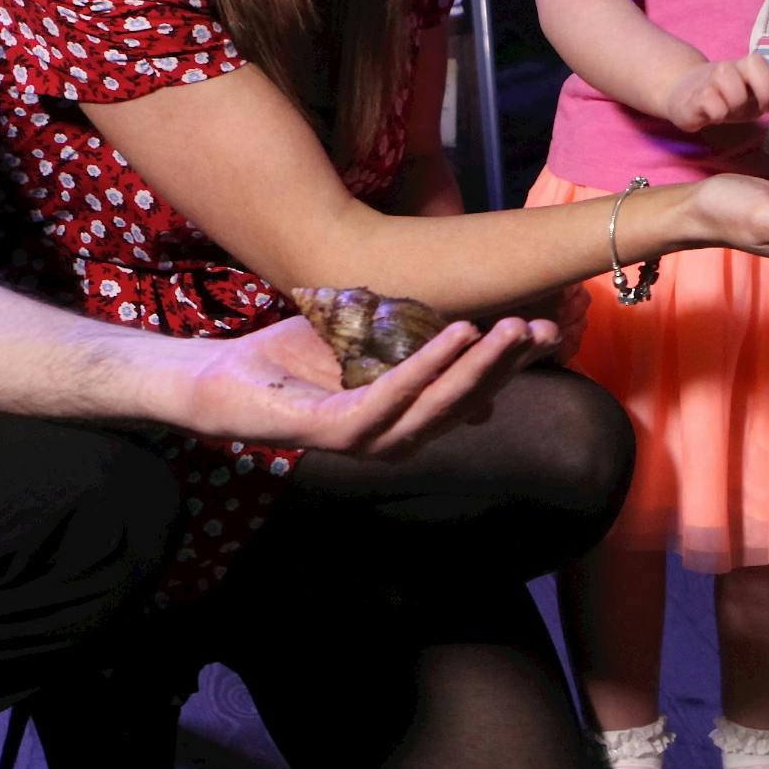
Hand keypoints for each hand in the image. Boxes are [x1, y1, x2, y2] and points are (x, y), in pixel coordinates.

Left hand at [177, 312, 552, 456]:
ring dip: (476, 368)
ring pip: (435, 407)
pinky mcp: (336, 433)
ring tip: (508, 329)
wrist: (221, 378)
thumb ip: (414, 342)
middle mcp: (394, 437)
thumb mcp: (364, 342)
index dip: (510, 365)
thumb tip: (472, 340)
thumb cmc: (290, 360)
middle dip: (506, 365)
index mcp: (405, 418)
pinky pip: (390, 398)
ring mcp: (367, 440)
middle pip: (464, 403)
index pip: (471, 392)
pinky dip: (425, 367)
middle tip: (543, 328)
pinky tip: (454, 336)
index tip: (548, 329)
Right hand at [657, 53, 768, 135]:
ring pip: (735, 92)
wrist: (685, 93)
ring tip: (727, 109)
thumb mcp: (758, 95)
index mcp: (752, 67)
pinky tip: (711, 113)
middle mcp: (734, 67)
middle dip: (763, 95)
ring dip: (735, 107)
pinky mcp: (696, 95)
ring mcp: (713, 78)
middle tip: (756, 107)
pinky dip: (717, 114)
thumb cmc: (728, 95)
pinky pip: (715, 106)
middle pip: (759, 72)